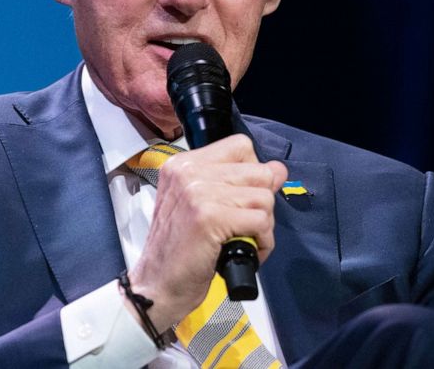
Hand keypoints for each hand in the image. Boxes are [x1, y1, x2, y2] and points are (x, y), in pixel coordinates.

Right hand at [126, 134, 287, 331]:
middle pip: (258, 172)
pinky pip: (261, 221)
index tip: (244, 197)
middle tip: (246, 225)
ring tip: (246, 239)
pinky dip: (263, 242)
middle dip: (262, 202)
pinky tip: (248, 251)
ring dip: (264, 225)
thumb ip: (237, 183)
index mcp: (184, 164)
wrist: (155, 287)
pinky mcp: (209, 217)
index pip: (241, 146)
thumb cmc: (179, 251)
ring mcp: (198, 192)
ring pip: (264, 197)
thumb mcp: (203, 206)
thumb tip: (278, 169)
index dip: (252, 173)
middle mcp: (189, 172)